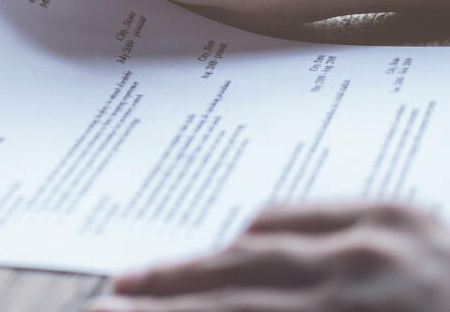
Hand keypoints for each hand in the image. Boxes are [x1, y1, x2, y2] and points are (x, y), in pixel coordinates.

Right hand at [88, 202, 449, 311]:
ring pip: (262, 243)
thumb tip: (228, 306)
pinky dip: (260, 231)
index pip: (242, 309)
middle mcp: (370, 272)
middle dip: (168, 295)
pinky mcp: (403, 210)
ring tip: (140, 283)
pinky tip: (233, 245)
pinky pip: (305, 213)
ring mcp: (388, 234)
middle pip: (239, 278)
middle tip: (109, 303)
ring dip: (198, 266)